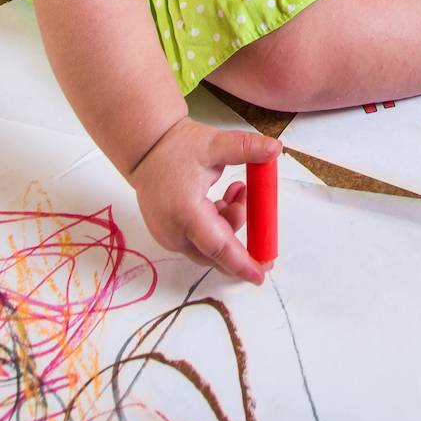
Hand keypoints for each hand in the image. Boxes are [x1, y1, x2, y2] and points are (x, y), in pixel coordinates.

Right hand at [130, 120, 281, 284]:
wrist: (144, 149)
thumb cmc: (176, 147)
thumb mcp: (214, 144)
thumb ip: (246, 148)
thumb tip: (275, 148)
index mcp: (186, 212)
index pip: (219, 247)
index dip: (242, 264)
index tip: (260, 276)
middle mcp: (174, 232)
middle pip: (217, 249)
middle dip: (238, 225)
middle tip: (251, 200)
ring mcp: (168, 236)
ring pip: (209, 245)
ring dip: (228, 222)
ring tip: (237, 189)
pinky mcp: (168, 234)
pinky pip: (199, 240)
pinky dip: (216, 224)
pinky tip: (222, 199)